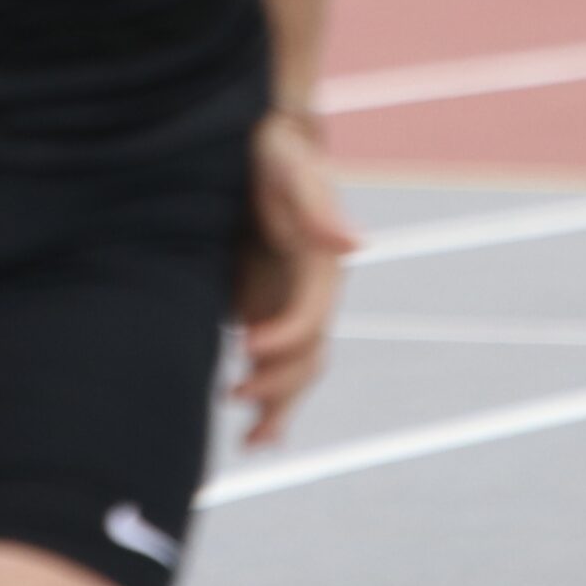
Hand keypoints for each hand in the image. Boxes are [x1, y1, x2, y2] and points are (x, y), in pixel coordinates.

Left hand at [231, 108, 359, 446]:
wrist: (259, 142)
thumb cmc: (273, 152)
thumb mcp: (288, 168)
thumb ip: (315, 207)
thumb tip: (355, 245)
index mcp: (321, 268)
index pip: (311, 318)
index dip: (284, 337)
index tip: (246, 345)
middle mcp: (312, 294)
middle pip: (306, 356)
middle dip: (276, 382)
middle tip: (231, 394)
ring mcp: (290, 304)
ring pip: (295, 371)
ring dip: (277, 406)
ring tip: (253, 443)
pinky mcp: (267, 307)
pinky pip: (274, 363)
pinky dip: (269, 397)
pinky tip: (253, 433)